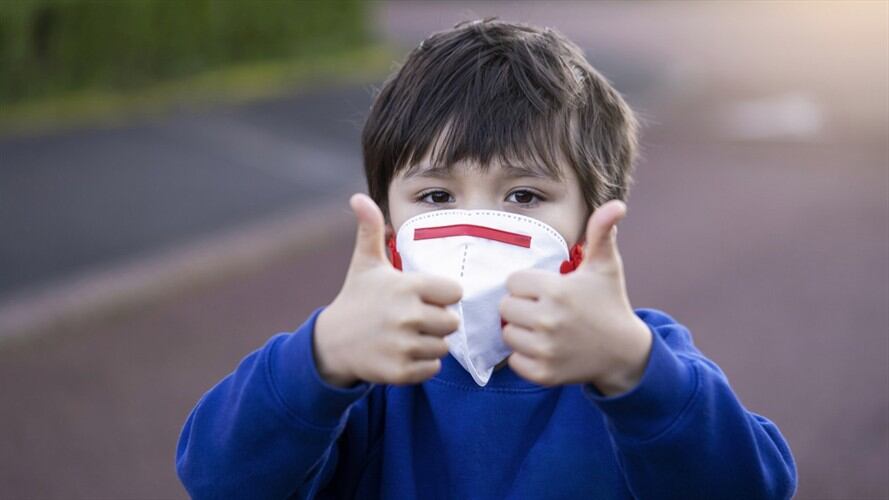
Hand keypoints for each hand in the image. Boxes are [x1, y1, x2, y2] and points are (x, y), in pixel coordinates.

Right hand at [313, 193, 462, 386]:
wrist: (331, 343)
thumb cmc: (356, 298)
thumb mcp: (365, 263)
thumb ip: (370, 230)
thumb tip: (358, 197)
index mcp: (406, 287)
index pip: (454, 292)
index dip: (443, 295)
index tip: (426, 296)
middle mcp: (406, 316)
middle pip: (452, 322)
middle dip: (438, 321)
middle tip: (416, 319)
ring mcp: (402, 345)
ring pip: (443, 347)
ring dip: (431, 343)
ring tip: (409, 336)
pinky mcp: (399, 371)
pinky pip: (432, 369)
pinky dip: (423, 365)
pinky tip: (404, 353)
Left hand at [498, 200, 651, 394]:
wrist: (624, 352)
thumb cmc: (609, 303)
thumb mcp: (605, 266)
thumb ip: (601, 232)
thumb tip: (616, 204)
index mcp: (557, 291)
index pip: (513, 282)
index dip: (528, 285)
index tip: (549, 290)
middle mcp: (548, 320)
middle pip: (506, 308)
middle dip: (522, 307)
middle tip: (545, 310)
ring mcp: (545, 349)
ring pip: (508, 334)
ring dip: (522, 332)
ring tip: (545, 329)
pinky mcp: (543, 373)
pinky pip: (514, 360)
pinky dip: (525, 357)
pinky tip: (546, 349)